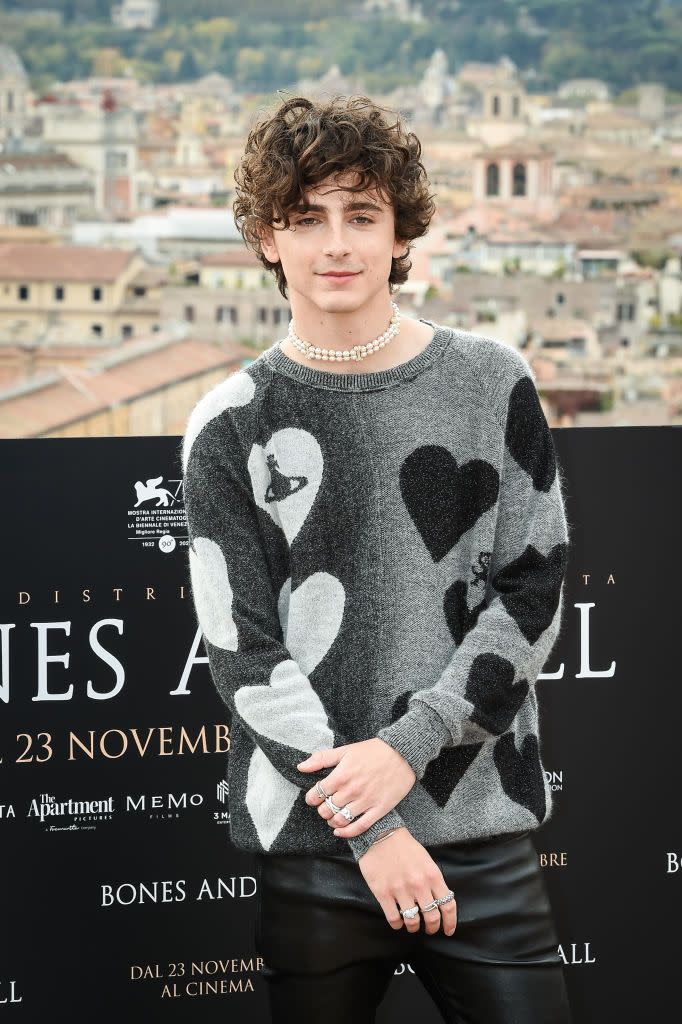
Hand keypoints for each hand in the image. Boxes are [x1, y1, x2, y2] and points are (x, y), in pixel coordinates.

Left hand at [297, 738, 415, 838]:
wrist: (402, 753)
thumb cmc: (373, 751)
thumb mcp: (345, 750)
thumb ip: (321, 759)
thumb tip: (300, 767)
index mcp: (341, 775)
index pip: (316, 794)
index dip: (311, 798)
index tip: (314, 797)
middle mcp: (352, 790)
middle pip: (326, 809)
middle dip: (322, 809)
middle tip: (325, 806)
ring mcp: (366, 801)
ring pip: (340, 820)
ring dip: (332, 821)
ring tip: (333, 816)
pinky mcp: (379, 809)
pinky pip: (359, 827)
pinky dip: (346, 833)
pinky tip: (340, 831)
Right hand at [358, 829, 457, 935]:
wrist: (380, 834)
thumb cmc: (404, 847)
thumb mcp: (426, 860)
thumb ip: (434, 880)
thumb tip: (439, 901)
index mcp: (432, 875)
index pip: (448, 906)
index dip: (450, 922)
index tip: (448, 930)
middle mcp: (419, 885)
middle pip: (432, 918)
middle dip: (432, 928)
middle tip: (430, 929)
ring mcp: (400, 890)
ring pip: (413, 922)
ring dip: (414, 927)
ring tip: (412, 925)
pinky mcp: (383, 893)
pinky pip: (394, 919)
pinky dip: (397, 925)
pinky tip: (398, 922)